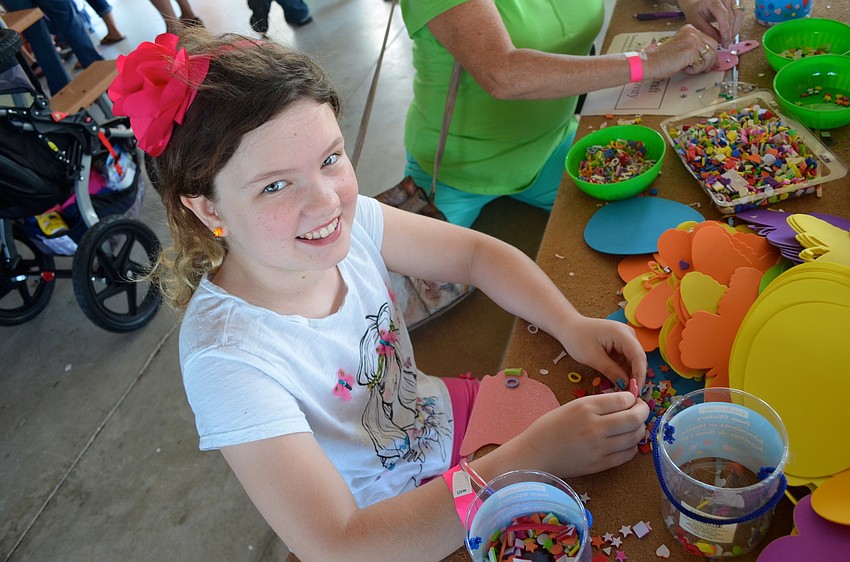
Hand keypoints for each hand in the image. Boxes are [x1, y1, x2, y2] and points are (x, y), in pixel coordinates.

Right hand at [522, 392, 649, 476]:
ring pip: (635, 436)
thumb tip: (626, 402)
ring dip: (639, 428)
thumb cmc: (550, 427)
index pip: (623, 400)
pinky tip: (625, 441)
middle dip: (643, 412)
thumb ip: (599, 404)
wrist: (536, 454)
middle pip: (634, 418)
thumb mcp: (572, 406)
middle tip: (640, 410)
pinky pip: (628, 454)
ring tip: (633, 426)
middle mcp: (595, 427)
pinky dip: (632, 445)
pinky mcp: (601, 465)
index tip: (632, 399)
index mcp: (585, 407)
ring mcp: (599, 448)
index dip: (633, 398)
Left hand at [558, 317, 646, 388]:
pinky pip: (626, 360)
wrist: (568, 327)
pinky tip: (619, 381)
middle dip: (636, 377)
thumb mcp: (592, 357)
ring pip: (633, 361)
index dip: (639, 375)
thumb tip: (626, 385)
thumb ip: (611, 371)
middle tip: (630, 394)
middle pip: (638, 359)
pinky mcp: (621, 344)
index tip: (636, 391)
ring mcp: (626, 339)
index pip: (638, 356)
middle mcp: (628, 334)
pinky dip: (624, 371)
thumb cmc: (577, 339)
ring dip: (630, 375)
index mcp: (622, 333)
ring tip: (624, 390)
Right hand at [645, 24, 718, 76]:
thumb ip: (696, 50)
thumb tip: (712, 58)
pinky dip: (695, 70)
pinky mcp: (691, 50)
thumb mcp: (682, 49)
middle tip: (704, 69)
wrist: (650, 63)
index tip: (710, 62)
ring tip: (689, 68)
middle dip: (710, 61)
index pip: (710, 40)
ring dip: (701, 67)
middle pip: (714, 46)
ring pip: (710, 56)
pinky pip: (702, 63)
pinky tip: (685, 69)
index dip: (711, 53)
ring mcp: (693, 40)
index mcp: (690, 30)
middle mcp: (692, 32)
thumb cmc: (662, 59)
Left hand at [679, 0, 744, 46]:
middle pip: (732, 16)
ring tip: (728, 42)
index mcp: (712, 1)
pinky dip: (735, 27)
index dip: (725, 29)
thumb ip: (707, 31)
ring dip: (735, 30)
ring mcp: (730, 0)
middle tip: (725, 45)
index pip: (723, 14)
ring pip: (738, 15)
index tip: (724, 41)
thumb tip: (719, 41)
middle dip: (730, 33)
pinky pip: (739, 16)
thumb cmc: (695, 12)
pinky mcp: (734, 4)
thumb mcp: (696, 22)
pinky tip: (730, 36)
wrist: (696, 5)